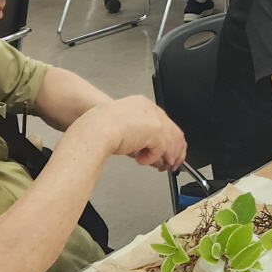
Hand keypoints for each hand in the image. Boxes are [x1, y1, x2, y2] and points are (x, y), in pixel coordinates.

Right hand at [69, 95, 186, 170]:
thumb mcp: (123, 128)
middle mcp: (151, 109)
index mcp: (143, 105)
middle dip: (175, 151)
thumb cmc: (101, 127)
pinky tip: (141, 160)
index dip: (170, 140)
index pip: (165, 123)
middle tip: (172, 163)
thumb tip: (151, 155)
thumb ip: (140, 138)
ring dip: (167, 157)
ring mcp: (154, 119)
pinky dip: (152, 158)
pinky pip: (161, 149)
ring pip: (171, 142)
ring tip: (161, 166)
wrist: (97, 127)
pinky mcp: (155, 130)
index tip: (170, 151)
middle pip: (173, 132)